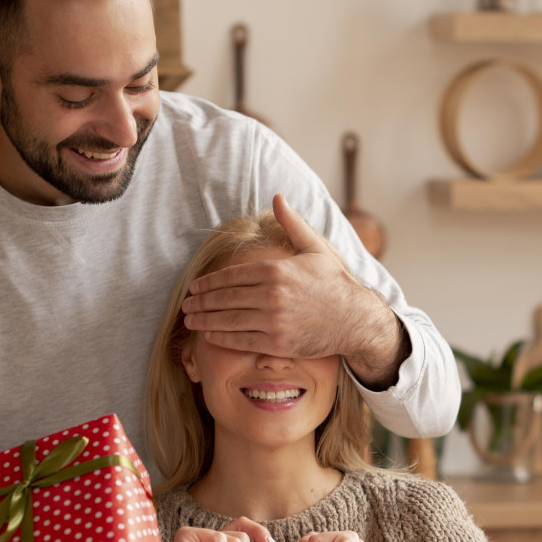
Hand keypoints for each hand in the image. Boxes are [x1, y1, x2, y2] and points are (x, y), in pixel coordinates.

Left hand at [182, 195, 406, 388]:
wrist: (355, 319)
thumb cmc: (334, 283)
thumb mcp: (314, 248)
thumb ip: (292, 224)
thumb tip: (277, 198)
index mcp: (277, 270)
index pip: (231, 275)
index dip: (209, 282)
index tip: (195, 287)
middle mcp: (272, 295)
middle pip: (225, 298)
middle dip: (202, 302)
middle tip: (186, 305)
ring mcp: (274, 321)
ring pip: (229, 320)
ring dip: (205, 320)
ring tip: (191, 320)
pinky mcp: (278, 343)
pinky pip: (241, 340)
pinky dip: (222, 338)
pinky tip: (209, 335)